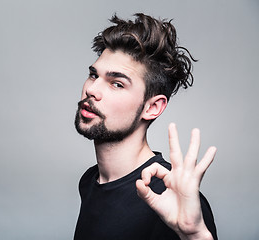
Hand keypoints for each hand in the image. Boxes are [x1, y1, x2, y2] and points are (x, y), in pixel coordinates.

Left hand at [136, 123, 215, 239]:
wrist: (184, 227)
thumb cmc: (171, 214)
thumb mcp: (153, 202)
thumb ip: (144, 192)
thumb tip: (138, 183)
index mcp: (169, 179)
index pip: (155, 167)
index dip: (146, 173)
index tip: (143, 183)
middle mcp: (178, 176)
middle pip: (175, 153)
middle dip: (173, 138)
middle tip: (172, 125)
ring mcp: (187, 178)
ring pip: (190, 156)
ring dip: (193, 143)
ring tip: (196, 131)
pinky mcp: (193, 183)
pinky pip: (200, 169)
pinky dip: (207, 160)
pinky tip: (212, 150)